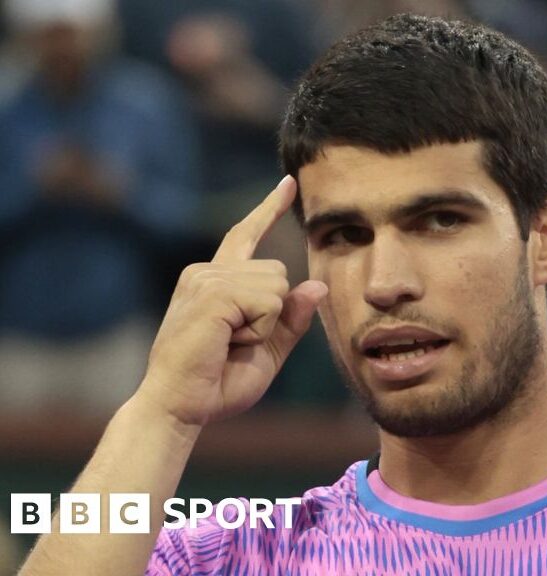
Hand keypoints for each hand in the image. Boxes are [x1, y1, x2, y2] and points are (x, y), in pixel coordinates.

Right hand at [139, 176, 326, 425]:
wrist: (180, 407)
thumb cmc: (217, 383)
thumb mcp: (268, 350)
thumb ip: (291, 318)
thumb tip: (317, 285)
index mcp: (217, 280)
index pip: (247, 234)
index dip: (270, 208)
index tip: (289, 182)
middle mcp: (207, 271)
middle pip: (279, 272)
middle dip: (272, 314)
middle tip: (234, 343)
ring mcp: (205, 278)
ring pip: (277, 285)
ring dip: (264, 324)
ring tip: (228, 343)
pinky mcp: (211, 292)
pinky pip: (268, 301)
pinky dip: (259, 329)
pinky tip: (228, 342)